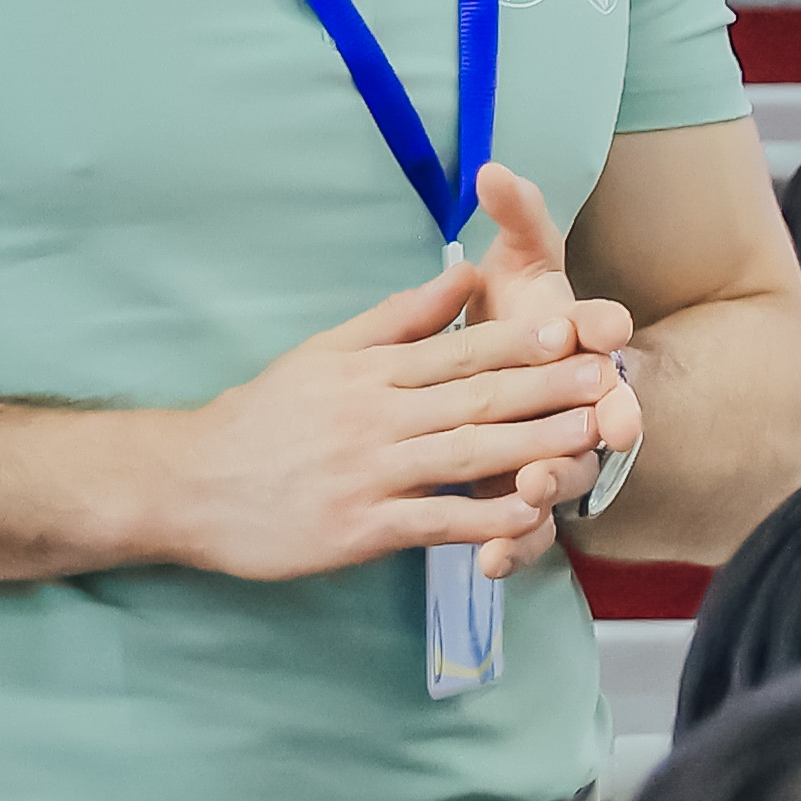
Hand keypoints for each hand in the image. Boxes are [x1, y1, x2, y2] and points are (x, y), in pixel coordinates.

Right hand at [141, 189, 628, 590]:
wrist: (190, 482)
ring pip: (464, 455)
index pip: (459, 350)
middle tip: (610, 377)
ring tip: (590, 438)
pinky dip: (483, 523)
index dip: (522, 341)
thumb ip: (398, 318)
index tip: (576, 330)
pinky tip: (529, 520)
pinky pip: (433, 522)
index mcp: (371, 371)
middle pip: (474, 398)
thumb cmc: (265, 417)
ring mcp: (368, 472)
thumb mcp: (326, 352)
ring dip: (532, 446)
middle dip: (548, 388)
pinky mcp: (359, 527)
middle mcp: (374, 416)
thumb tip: (460, 273)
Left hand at [433, 164, 646, 573]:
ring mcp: (556, 452)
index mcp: (579, 340)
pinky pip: (525, 530)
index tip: (603, 326)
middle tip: (604, 425)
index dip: (605, 329)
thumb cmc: (518, 310)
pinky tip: (489, 565)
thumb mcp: (522, 258)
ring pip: (564, 475)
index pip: (603, 331)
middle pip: (597, 412)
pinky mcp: (525, 498)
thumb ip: (521, 215)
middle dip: (601, 420)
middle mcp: (579, 401)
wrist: (509, 375)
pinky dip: (511, 547)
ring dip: (553, 485)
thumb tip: (496, 170)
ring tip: (532, 492)